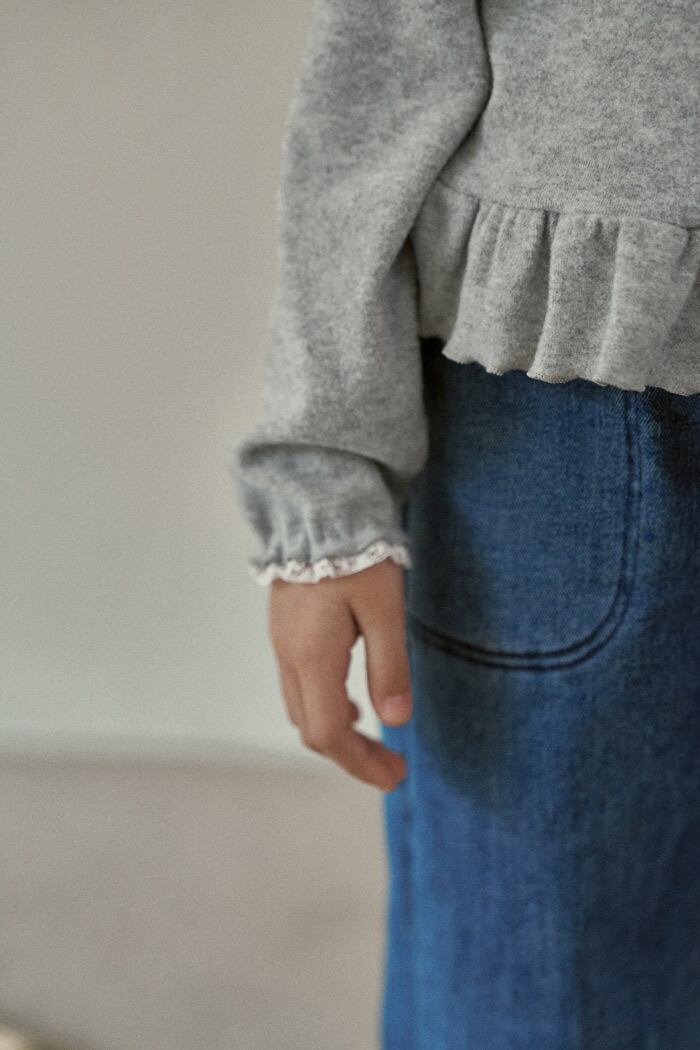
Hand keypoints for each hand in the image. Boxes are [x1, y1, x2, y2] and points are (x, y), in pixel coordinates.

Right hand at [267, 557, 411, 791]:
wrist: (319, 509)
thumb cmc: (358, 554)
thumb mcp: (385, 609)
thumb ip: (390, 667)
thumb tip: (396, 721)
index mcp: (312, 658)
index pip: (329, 734)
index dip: (361, 763)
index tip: (396, 776)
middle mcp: (289, 657)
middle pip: (311, 729)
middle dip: (351, 755)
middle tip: (392, 765)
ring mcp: (282, 643)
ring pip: (302, 709)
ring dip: (336, 732)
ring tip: (374, 737)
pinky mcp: (285, 630)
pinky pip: (298, 686)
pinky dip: (324, 706)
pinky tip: (351, 699)